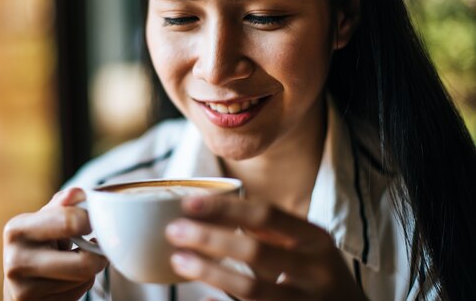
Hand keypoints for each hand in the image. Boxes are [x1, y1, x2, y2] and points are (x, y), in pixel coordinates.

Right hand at [3, 188, 107, 300]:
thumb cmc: (39, 242)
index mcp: (17, 228)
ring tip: (75, 261)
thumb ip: (63, 204)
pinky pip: (77, 294)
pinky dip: (80, 285)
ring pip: (83, 279)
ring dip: (89, 270)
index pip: (70, 222)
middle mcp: (16, 260)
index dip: (91, 221)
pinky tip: (68, 278)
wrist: (18, 279)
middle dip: (99, 255)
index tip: (94, 221)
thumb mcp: (46, 219)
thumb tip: (78, 193)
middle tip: (97, 247)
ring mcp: (24, 289)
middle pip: (83, 263)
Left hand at [165, 195, 367, 300]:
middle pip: (255, 251)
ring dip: (210, 273)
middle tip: (173, 231)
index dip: (225, 208)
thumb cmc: (319, 276)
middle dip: (209, 239)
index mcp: (316, 240)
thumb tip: (213, 210)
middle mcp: (317, 272)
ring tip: (178, 260)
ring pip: (252, 289)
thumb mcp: (307, 246)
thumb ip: (271, 230)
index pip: (266, 215)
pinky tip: (203, 300)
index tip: (189, 203)